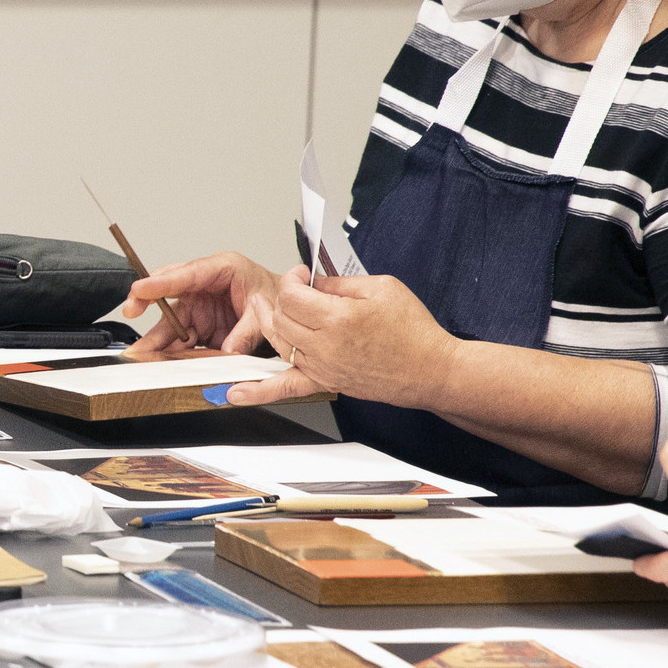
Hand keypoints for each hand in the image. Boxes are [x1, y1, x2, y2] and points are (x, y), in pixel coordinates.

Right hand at [125, 251, 281, 357]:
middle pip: (169, 291)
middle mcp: (205, 285)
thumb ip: (247, 332)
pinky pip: (180, 337)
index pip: (187, 274)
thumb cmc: (277, 299)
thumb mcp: (268, 314)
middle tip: (131, 310)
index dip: (163, 281)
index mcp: (223, 269)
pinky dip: (168, 349)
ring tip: (140, 350)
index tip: (142, 288)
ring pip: (170, 320)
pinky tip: (156, 358)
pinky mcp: (199, 324)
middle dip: (146, 300)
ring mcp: (200, 305)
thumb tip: (229, 350)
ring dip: (155, 336)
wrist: (289, 311)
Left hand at [241, 268, 456, 407]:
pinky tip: (234, 393)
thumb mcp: (380, 288)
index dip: (291, 278)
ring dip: (272, 324)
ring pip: (279, 342)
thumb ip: (339, 284)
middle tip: (295, 290)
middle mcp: (325, 345)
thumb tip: (311, 281)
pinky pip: (285, 386)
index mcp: (338, 317)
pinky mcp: (326, 383)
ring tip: (267, 309)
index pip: (291, 293)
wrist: (432, 369)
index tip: (301, 274)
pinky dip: (257, 390)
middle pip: (280, 316)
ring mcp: (323, 367)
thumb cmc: (414, 330)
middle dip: (282, 298)